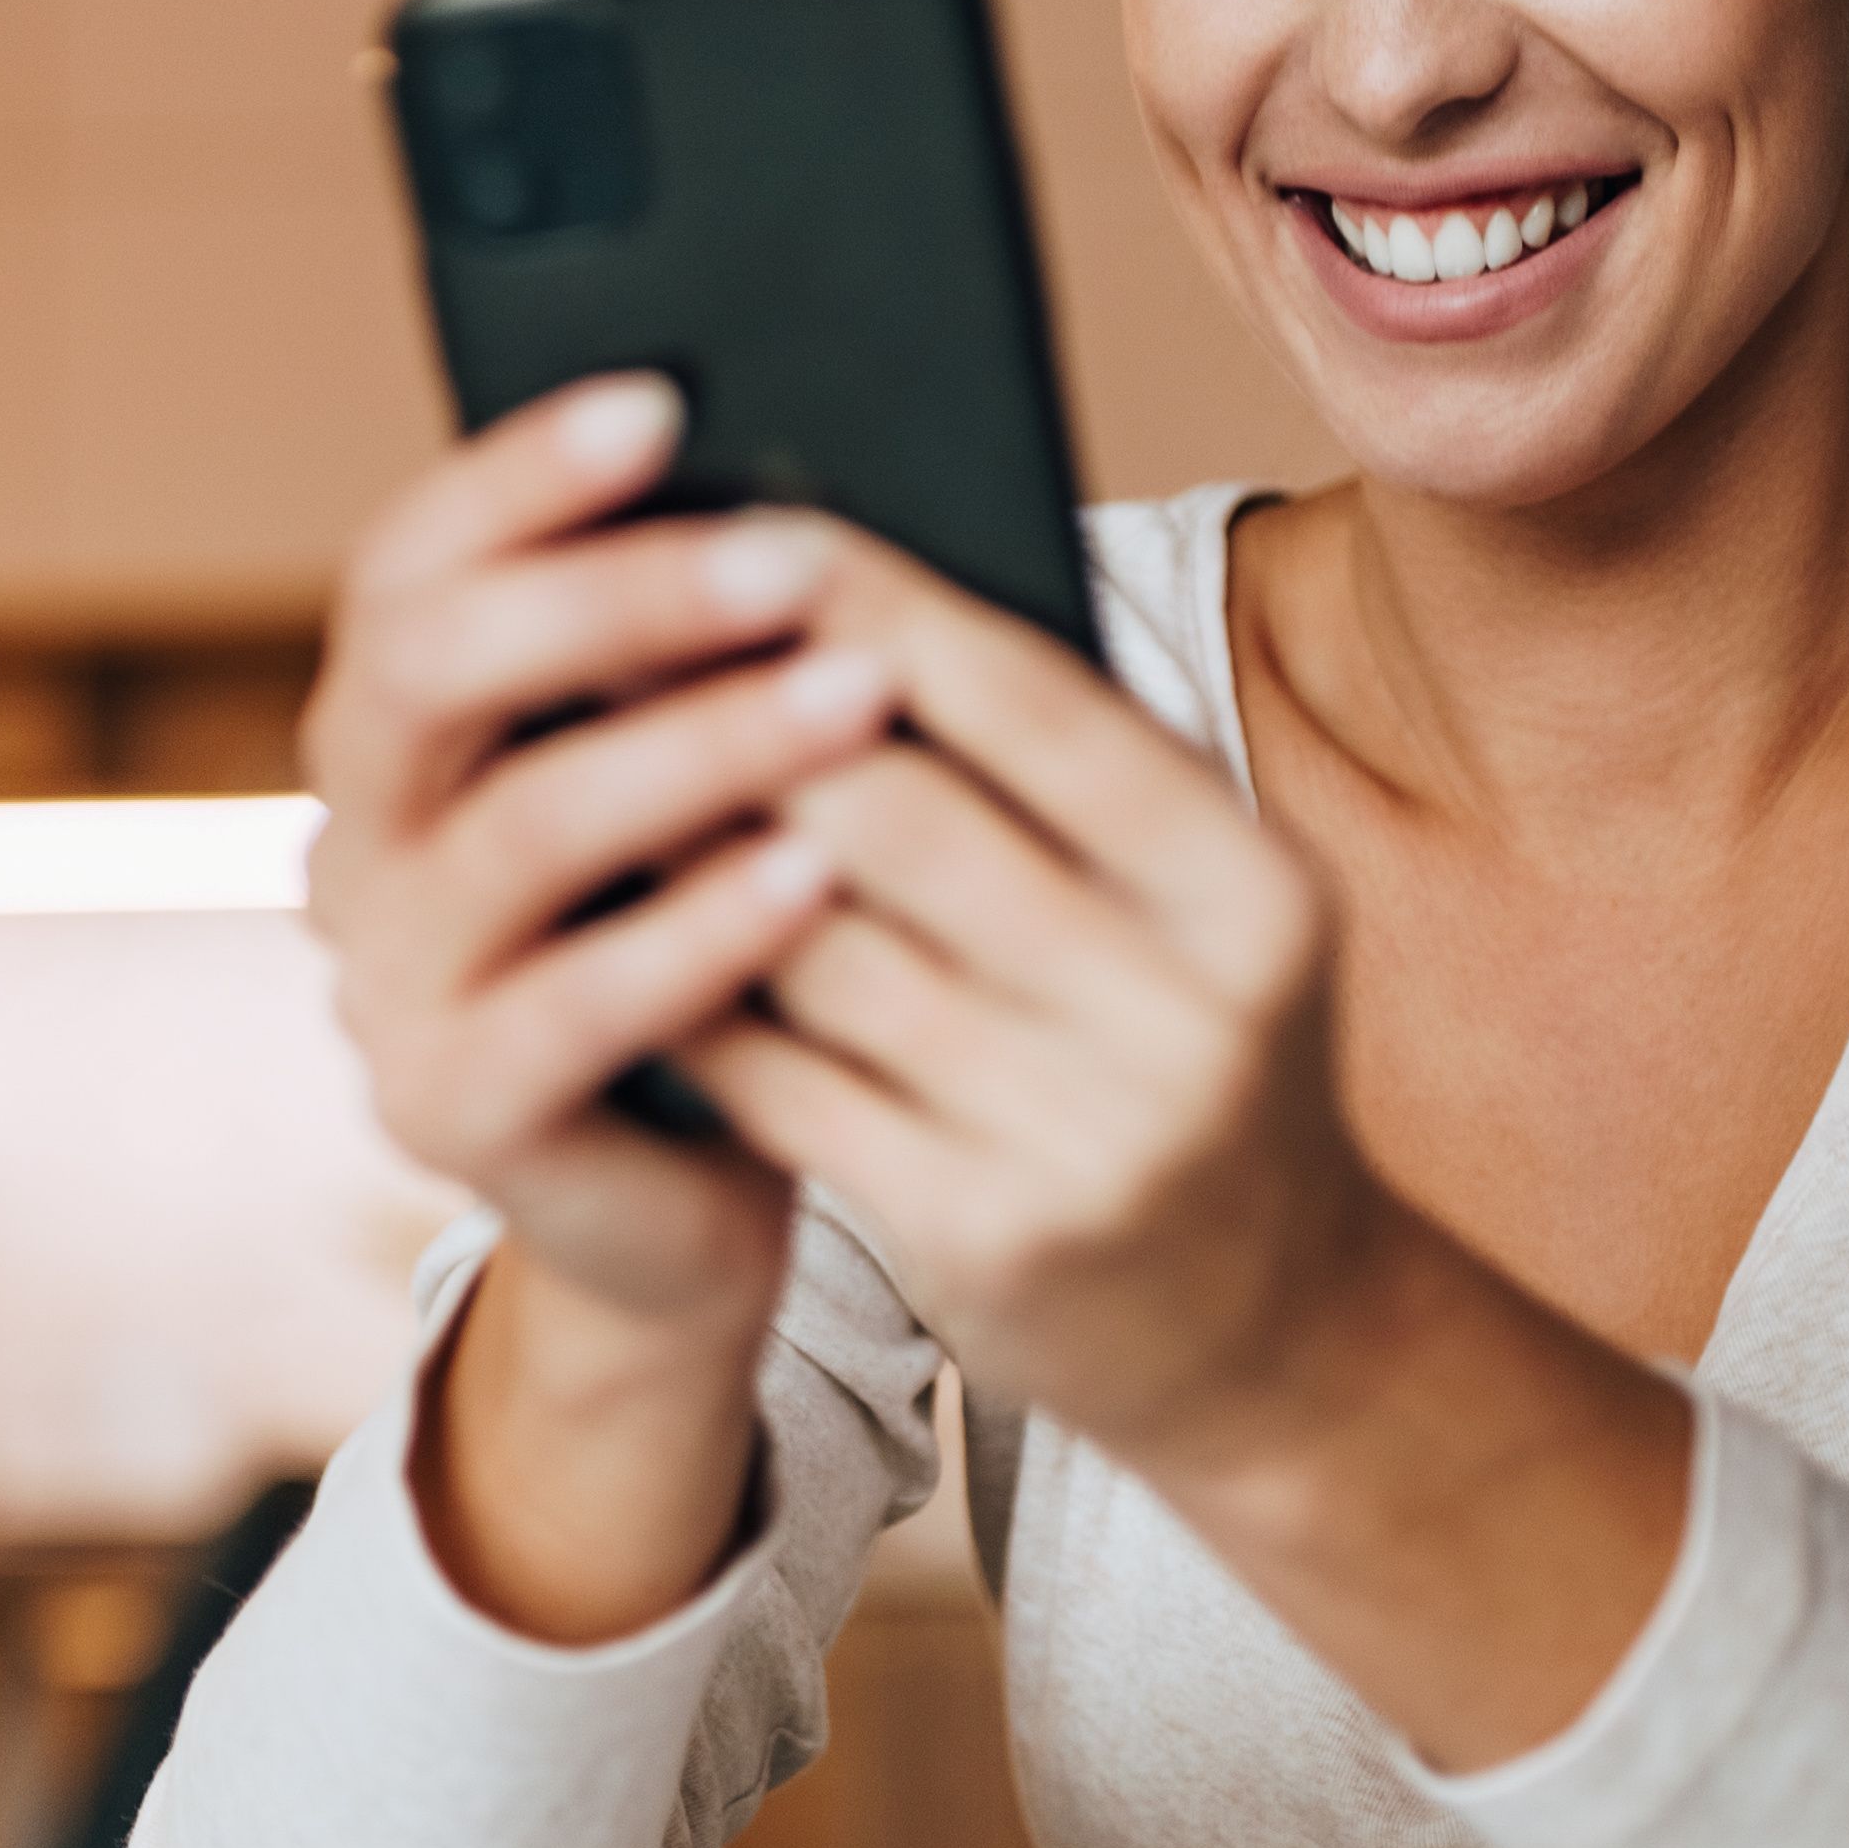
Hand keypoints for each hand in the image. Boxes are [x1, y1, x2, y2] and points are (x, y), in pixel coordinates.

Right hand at [304, 382, 904, 1632]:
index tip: (662, 403)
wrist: (688, 1202)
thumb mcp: (693, 782)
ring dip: (694, 747)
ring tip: (853, 694)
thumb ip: (695, 662)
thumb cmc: (714, 943)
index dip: (516, 477)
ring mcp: (384, 986)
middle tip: (791, 557)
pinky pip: (568, 1009)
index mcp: (394, 733)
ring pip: (514, 834)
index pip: (404, 565)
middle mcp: (356, 843)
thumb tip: (816, 478)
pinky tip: (814, 874)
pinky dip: (695, 930)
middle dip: (611, 596)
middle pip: (423, 671)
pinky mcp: (447, 1114)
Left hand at [668, 527, 1393, 1481]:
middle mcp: (1187, 1013)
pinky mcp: (981, 1238)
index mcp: (1251, 889)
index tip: (743, 524)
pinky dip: (693, 993)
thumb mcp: (1193, 907)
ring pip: (819, 952)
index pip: (1036, 707)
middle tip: (606, 628)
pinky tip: (616, 927)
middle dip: (740, 717)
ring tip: (585, 760)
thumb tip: (839, 594)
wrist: (1264, 1323)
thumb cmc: (1183, 1046)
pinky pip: (786, 1083)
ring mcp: (1085, 1140)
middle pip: (903, 820)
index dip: (877, 605)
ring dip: (686, 850)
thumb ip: (1060, 771)